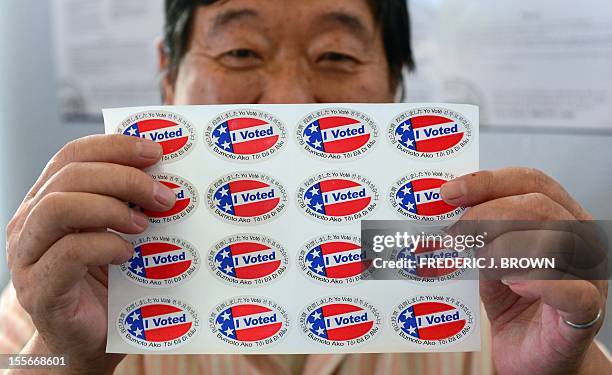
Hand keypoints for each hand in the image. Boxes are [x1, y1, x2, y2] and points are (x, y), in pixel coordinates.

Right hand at [6, 135, 175, 374]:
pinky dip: (105, 244)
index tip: (155, 151)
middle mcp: (30, 222)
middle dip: (124, 177)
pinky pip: (68, 253)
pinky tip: (129, 253)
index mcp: (47, 200)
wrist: (89, 343)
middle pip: (70, 175)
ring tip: (145, 223)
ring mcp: (28, 256)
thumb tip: (168, 173)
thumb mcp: (120, 234)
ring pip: (59, 207)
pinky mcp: (40, 289)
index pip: (73, 155)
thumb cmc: (111, 285)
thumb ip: (129, 204)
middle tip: (164, 195)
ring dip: (112, 207)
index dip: (115, 146)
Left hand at [441, 167, 608, 374]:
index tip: (448, 193)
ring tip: (479, 263)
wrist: (532, 355)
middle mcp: (580, 239)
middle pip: (538, 206)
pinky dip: (539, 281)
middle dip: (485, 215)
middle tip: (454, 236)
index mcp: (560, 215)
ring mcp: (589, 274)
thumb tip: (441, 211)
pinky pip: (571, 290)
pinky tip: (512, 283)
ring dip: (503, 248)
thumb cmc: (512, 302)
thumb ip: (477, 233)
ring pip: (553, 241)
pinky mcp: (587, 312)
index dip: (487, 182)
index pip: (530, 181)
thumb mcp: (489, 258)